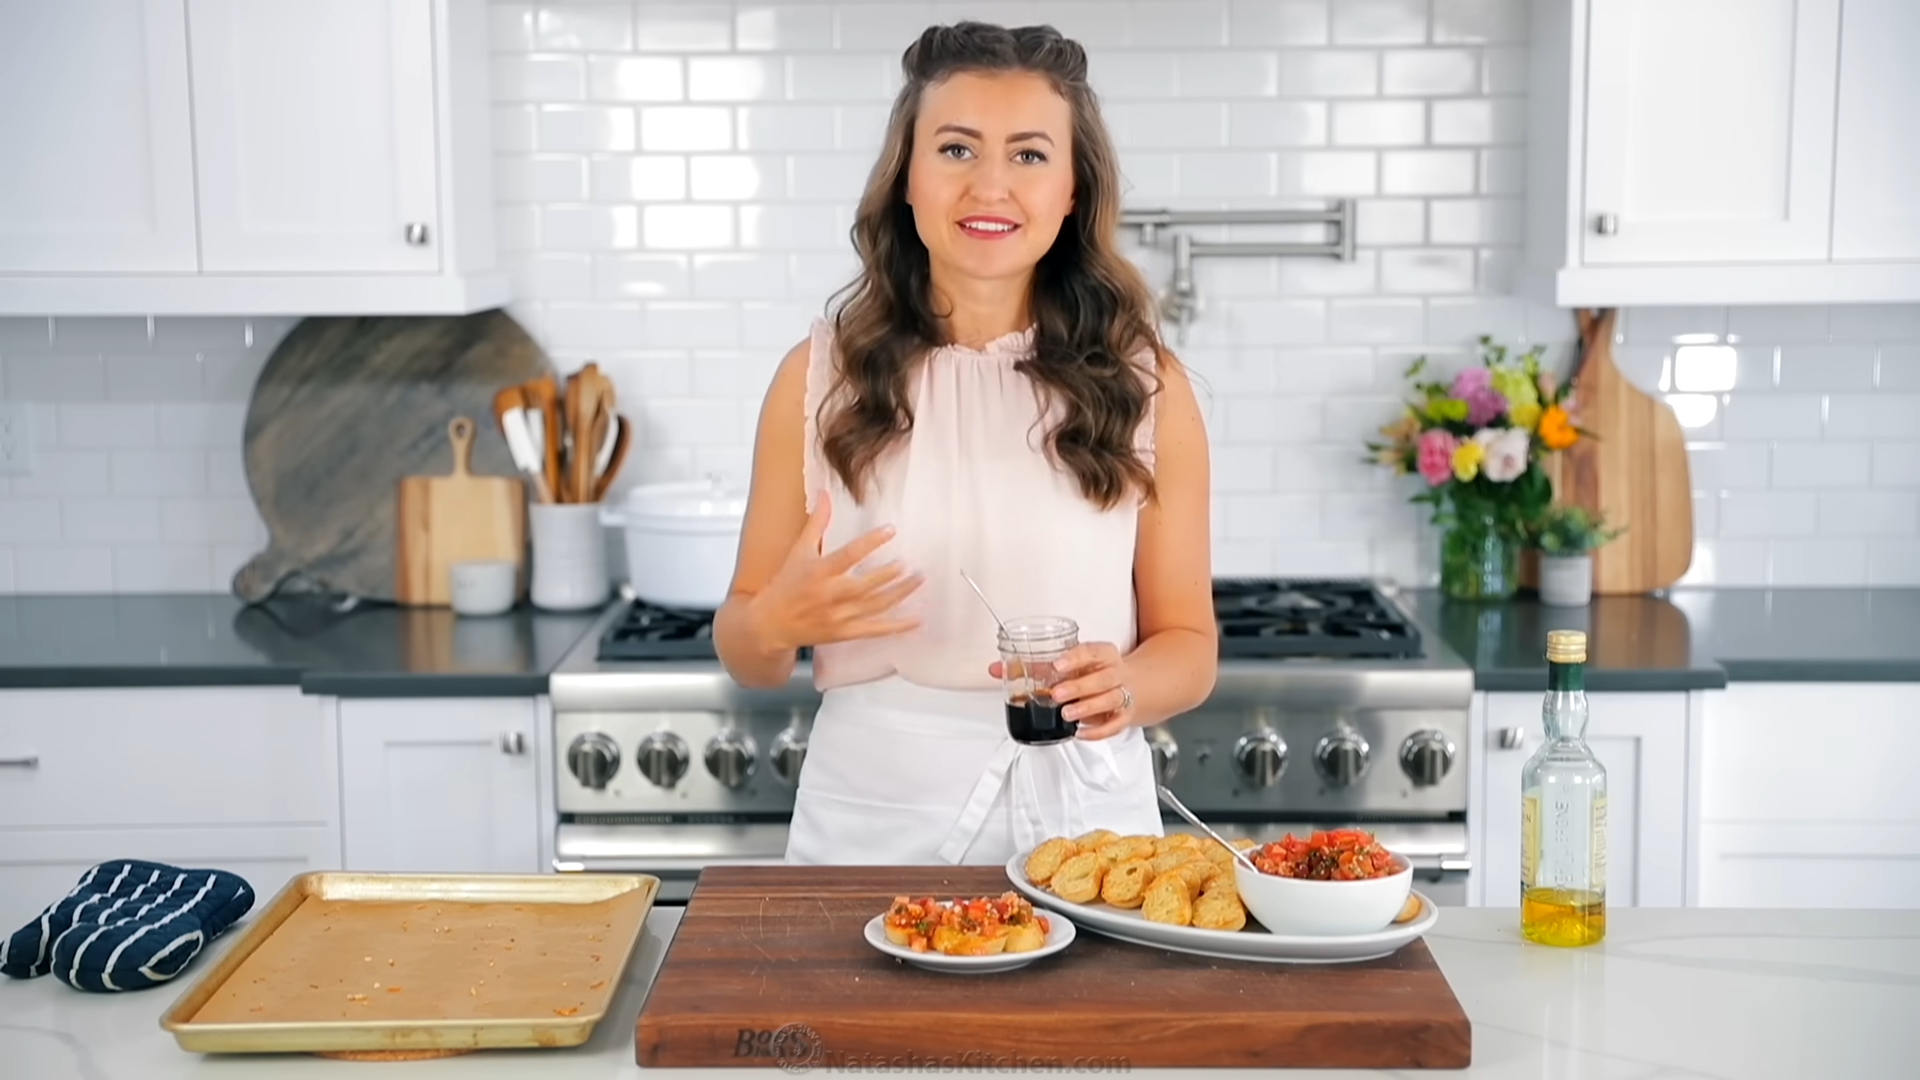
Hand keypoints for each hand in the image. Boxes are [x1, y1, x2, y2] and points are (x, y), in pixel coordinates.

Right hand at [749, 490, 922, 650]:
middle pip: (867, 584)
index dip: (871, 541)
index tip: (891, 529)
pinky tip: (916, 620)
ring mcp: (839, 616)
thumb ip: (816, 523)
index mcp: (819, 572)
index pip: (849, 554)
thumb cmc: (785, 584)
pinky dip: (897, 626)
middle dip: (890, 573)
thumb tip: (824, 493)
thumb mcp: (798, 551)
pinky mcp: (844, 632)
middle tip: (909, 562)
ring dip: (900, 593)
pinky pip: (875, 630)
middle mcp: (830, 594)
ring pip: (876, 605)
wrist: (770, 624)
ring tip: (918, 579)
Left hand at [991, 642, 1135, 740]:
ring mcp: (1122, 694)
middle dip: (1079, 686)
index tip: (1057, 664)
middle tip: (1056, 694)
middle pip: (1103, 677)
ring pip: (1111, 699)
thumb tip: (997, 669)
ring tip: (1066, 713)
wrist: (1130, 685)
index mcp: (1102, 654)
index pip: (1092, 651)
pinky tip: (1080, 732)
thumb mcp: (1067, 665)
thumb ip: (1033, 667)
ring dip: (1088, 707)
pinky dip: (1098, 731)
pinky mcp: (1123, 715)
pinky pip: (1115, 724)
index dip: (1075, 658)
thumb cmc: (1092, 672)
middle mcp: (1115, 672)